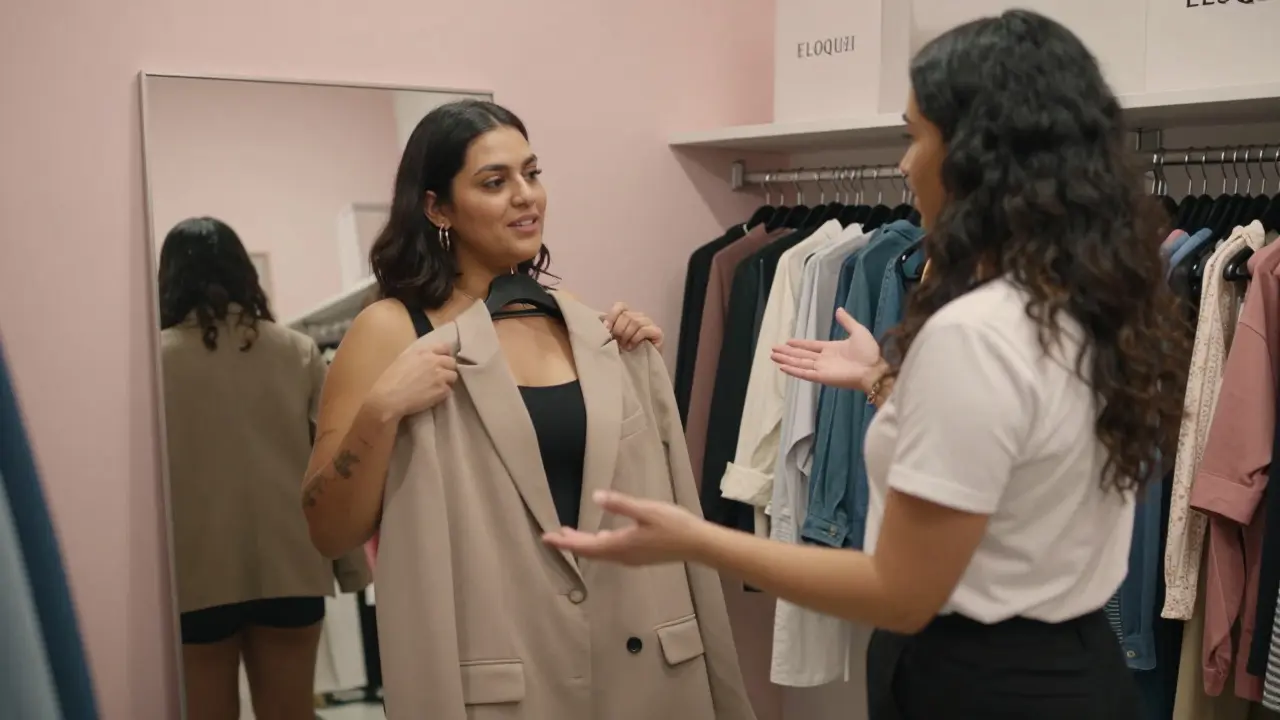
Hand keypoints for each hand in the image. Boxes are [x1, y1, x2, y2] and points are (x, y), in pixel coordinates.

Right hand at [370, 341, 457, 418]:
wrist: (389, 398)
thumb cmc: (390, 379)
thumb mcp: (403, 359)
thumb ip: (418, 356)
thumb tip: (427, 357)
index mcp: (423, 351)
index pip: (445, 347)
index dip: (445, 355)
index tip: (442, 361)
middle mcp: (434, 360)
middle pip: (452, 362)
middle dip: (447, 369)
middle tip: (438, 377)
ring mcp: (440, 375)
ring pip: (453, 376)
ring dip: (447, 381)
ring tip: (435, 388)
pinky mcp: (443, 390)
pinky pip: (449, 391)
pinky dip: (442, 394)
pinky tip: (432, 397)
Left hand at [543, 491, 708, 565]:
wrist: (697, 545)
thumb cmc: (674, 525)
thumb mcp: (646, 510)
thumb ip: (620, 504)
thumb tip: (595, 496)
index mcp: (620, 545)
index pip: (584, 546)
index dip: (564, 542)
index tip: (546, 538)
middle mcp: (622, 556)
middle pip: (590, 551)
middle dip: (570, 543)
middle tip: (552, 536)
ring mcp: (631, 558)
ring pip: (600, 552)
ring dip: (584, 544)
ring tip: (570, 535)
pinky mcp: (639, 556)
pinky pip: (611, 552)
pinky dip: (598, 544)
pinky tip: (601, 537)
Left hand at [602, 302, 663, 350]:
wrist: (640, 367)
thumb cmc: (625, 353)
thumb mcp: (614, 340)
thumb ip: (609, 330)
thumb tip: (602, 325)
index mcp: (628, 316)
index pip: (620, 306)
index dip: (612, 316)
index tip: (606, 329)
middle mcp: (639, 316)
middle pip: (627, 315)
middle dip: (618, 329)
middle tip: (616, 342)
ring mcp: (649, 323)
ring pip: (635, 321)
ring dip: (626, 335)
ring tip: (624, 346)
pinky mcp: (657, 332)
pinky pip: (643, 330)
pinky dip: (635, 338)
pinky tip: (631, 347)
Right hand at [771, 307, 884, 391]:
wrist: (874, 369)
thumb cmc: (869, 352)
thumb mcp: (858, 331)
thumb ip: (846, 321)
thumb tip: (839, 310)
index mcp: (831, 349)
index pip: (811, 346)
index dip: (799, 344)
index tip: (788, 341)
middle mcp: (824, 359)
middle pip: (801, 355)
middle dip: (787, 352)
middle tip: (773, 349)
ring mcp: (821, 369)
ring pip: (799, 363)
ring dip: (786, 360)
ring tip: (773, 356)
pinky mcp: (821, 377)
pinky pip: (804, 373)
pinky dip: (793, 370)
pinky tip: (783, 367)